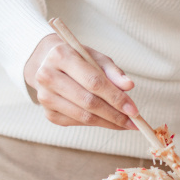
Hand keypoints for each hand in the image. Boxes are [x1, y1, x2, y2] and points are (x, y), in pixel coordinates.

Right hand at [22, 32, 138, 128]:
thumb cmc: (78, 58)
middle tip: (133, 122)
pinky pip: (77, 122)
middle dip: (114, 114)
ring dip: (107, 122)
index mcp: (61, 55)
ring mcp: (45, 97)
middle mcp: (47, 76)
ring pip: (83, 116)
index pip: (93, 81)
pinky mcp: (48, 113)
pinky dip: (95, 123)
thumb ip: (113, 72)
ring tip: (125, 123)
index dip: (115, 97)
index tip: (134, 110)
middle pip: (88, 102)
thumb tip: (129, 86)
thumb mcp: (96, 57)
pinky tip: (107, 120)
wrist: (49, 64)